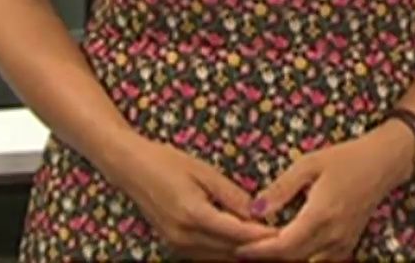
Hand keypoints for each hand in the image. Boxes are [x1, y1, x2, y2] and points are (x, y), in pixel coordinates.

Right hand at [98, 133, 276, 257]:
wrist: (130, 167)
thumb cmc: (166, 161)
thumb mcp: (204, 171)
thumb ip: (232, 195)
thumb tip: (259, 213)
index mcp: (193, 214)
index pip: (237, 233)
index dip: (263, 236)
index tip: (285, 235)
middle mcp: (184, 236)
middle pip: (231, 251)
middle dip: (258, 250)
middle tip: (285, 246)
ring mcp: (177, 244)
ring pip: (220, 258)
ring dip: (245, 254)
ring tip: (270, 249)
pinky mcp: (175, 245)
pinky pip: (207, 255)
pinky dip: (227, 253)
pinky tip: (244, 246)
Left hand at [235, 122, 414, 260]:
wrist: (383, 163)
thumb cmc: (344, 158)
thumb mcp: (308, 164)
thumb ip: (281, 188)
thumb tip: (255, 209)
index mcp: (321, 215)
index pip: (284, 246)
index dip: (259, 251)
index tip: (239, 248)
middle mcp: (333, 236)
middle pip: (293, 259)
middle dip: (266, 257)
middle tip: (243, 249)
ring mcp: (343, 243)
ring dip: (284, 258)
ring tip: (262, 248)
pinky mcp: (348, 245)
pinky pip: (320, 260)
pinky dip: (301, 257)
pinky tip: (287, 246)